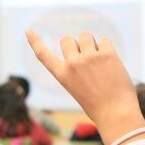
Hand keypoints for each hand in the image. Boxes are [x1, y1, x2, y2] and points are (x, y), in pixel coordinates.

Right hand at [26, 30, 144, 144]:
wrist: (116, 114)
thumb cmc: (99, 106)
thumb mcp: (78, 90)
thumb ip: (77, 70)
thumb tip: (88, 48)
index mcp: (62, 76)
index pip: (43, 55)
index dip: (35, 41)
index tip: (28, 30)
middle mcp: (72, 64)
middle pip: (67, 39)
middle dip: (75, 44)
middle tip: (87, 57)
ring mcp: (89, 58)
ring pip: (85, 35)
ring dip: (92, 44)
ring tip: (100, 62)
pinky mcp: (106, 54)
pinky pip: (104, 41)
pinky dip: (107, 49)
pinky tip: (111, 64)